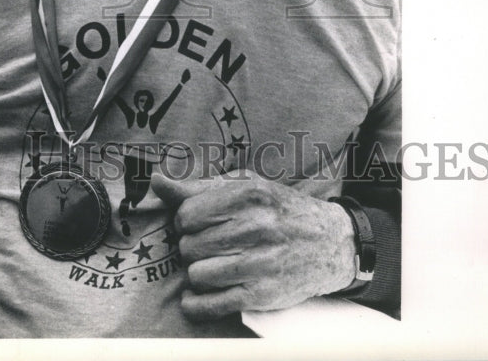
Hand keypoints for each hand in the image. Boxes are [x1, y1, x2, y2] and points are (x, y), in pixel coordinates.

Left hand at [150, 171, 355, 318]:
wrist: (331, 242)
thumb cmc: (279, 210)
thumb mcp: (245, 186)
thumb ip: (197, 186)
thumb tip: (156, 181)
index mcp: (248, 193)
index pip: (187, 214)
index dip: (185, 221)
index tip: (196, 224)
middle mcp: (255, 226)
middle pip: (190, 245)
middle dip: (191, 247)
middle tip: (206, 246)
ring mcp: (260, 262)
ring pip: (197, 275)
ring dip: (197, 273)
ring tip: (211, 266)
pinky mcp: (263, 294)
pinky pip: (212, 305)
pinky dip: (197, 305)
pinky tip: (197, 297)